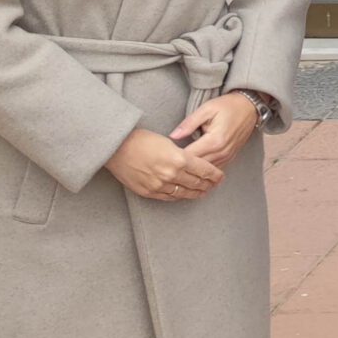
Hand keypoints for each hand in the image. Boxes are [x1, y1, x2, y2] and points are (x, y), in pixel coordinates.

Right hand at [105, 128, 225, 201]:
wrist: (116, 148)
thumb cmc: (141, 139)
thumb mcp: (168, 142)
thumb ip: (182, 155)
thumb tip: (193, 164)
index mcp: (179, 159)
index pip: (204, 170)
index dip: (214, 175)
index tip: (220, 176)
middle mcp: (171, 174)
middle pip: (196, 183)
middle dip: (208, 184)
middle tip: (215, 185)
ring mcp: (159, 185)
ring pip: (184, 193)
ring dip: (196, 193)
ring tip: (203, 192)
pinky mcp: (148, 192)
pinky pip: (169, 197)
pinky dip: (179, 196)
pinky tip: (184, 194)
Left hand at [170, 92, 262, 169]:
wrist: (250, 107)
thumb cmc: (228, 106)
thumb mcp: (206, 109)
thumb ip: (189, 123)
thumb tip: (172, 136)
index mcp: (214, 140)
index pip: (190, 156)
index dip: (175, 160)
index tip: (162, 160)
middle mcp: (222, 152)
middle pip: (197, 167)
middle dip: (181, 169)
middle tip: (165, 169)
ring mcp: (227, 157)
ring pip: (205, 172)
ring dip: (192, 173)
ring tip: (175, 173)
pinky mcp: (230, 158)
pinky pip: (214, 170)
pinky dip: (203, 172)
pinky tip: (192, 172)